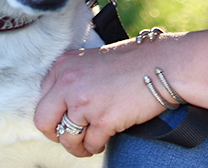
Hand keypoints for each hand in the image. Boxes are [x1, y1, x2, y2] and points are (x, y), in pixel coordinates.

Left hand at [34, 20, 207, 157]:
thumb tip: (63, 106)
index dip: (55, 113)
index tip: (67, 118)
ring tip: (92, 140)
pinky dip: (96, 146)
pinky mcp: (102, 119)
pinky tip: (106, 138)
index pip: (42, 97)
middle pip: (43, 121)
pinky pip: (89, 145)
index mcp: (64, 64)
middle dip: (57, 133)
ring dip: (78, 145)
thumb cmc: (134, 61)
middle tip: (73, 135)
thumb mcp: (94, 61)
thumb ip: (74, 78)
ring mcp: (83, 100)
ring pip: (65, 138)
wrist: (165, 63)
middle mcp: (68, 80)